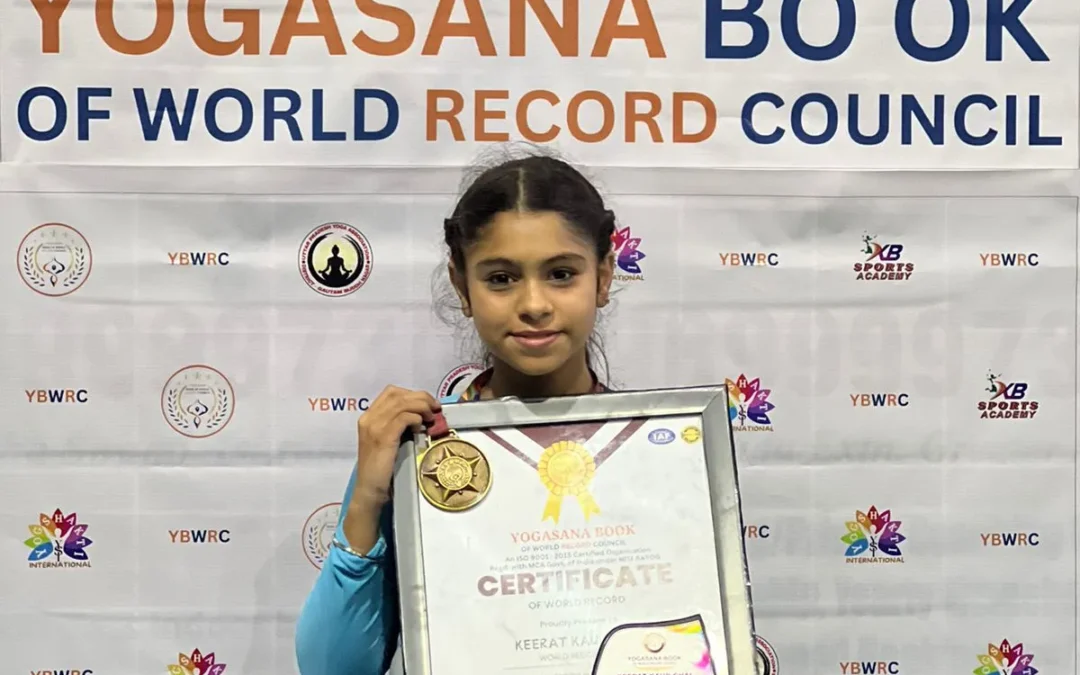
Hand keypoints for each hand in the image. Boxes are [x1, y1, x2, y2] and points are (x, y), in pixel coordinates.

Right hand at [351, 385, 440, 507]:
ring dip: (422, 407)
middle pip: (398, 395)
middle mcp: (369, 418)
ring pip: (402, 403)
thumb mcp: (386, 440)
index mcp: (368, 417)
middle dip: (421, 397)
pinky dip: (416, 419)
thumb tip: (421, 415)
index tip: (427, 403)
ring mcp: (375, 426)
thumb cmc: (381, 468)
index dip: (412, 394)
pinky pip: (404, 417)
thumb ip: (396, 425)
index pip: (390, 392)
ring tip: (431, 417)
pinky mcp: (383, 437)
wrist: (369, 489)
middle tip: (435, 408)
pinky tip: (421, 427)